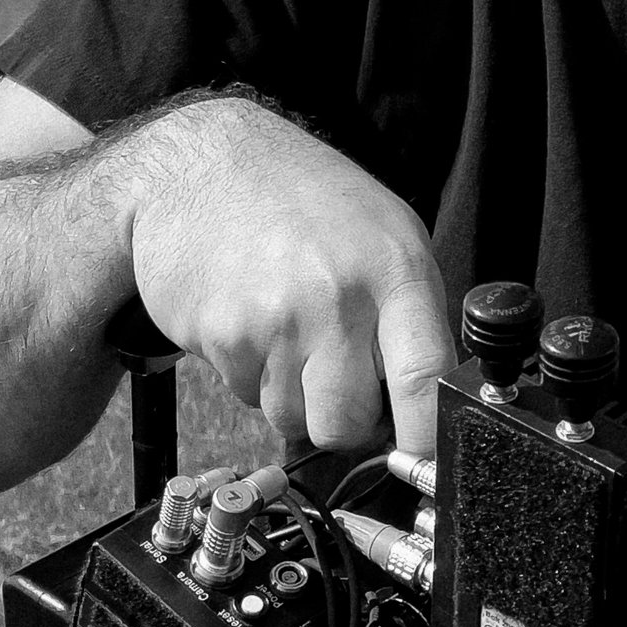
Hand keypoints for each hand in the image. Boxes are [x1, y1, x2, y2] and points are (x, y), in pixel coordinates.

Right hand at [122, 100, 457, 454]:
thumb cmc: (304, 201)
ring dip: (291, 394)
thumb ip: (409, 318)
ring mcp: (276, 319)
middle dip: (343, 419)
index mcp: (394, 270)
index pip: (426, 380)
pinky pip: (247, 395)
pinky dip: (249, 373)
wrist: (199, 164)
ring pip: (292, 418)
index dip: (427, 439)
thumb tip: (423, 409)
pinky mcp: (222, 335)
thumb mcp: (384, 235)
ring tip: (288, 328)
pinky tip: (251, 318)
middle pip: (348, 423)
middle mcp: (338, 297)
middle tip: (335, 377)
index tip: (424, 462)